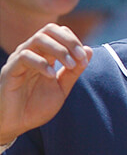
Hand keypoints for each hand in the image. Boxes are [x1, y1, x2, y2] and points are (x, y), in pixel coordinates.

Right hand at [0, 24, 91, 144]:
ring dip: (59, 49)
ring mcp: (19, 60)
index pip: (59, 32)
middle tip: (80, 57)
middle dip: (69, 40)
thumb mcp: (61, 88)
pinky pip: (24, 56)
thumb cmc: (36, 106)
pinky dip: (41, 63)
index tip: (84, 58)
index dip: (74, 41)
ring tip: (69, 65)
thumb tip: (89, 50)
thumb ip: (74, 71)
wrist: (16, 125)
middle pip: (49, 30)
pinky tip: (51, 75)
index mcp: (45, 55)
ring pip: (38, 39)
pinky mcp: (9, 71)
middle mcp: (32, 53)